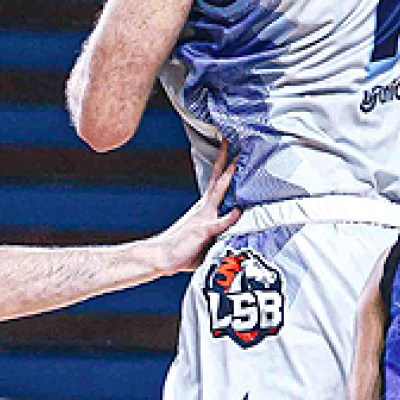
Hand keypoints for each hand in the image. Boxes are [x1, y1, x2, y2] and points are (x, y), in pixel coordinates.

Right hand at [151, 145, 239, 275]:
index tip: (232, 152)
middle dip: (226, 161)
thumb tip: (234, 234)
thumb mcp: (204, 240)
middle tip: (231, 142)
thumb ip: (219, 234)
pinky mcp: (203, 231)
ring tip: (236, 164)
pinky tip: (238, 211)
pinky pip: (218, 223)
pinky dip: (229, 217)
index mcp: (204, 208)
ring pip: (218, 193)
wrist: (161, 257)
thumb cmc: (182, 250)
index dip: (225, 167)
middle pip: (218, 180)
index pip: (217, 182)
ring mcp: (203, 218)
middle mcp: (204, 209)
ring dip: (228, 179)